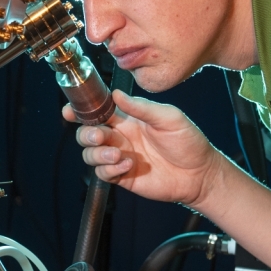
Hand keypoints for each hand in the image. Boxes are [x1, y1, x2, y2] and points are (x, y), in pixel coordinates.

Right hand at [66, 90, 223, 207]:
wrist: (200, 173)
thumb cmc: (188, 142)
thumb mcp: (168, 117)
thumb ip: (141, 107)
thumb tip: (116, 94)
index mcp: (128, 119)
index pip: (98, 111)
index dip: (81, 110)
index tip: (70, 110)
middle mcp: (120, 137)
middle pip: (87, 133)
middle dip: (87, 134)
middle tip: (100, 137)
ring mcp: (119, 157)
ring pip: (90, 154)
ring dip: (97, 154)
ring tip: (118, 155)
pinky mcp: (122, 176)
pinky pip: (102, 173)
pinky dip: (110, 169)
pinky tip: (128, 165)